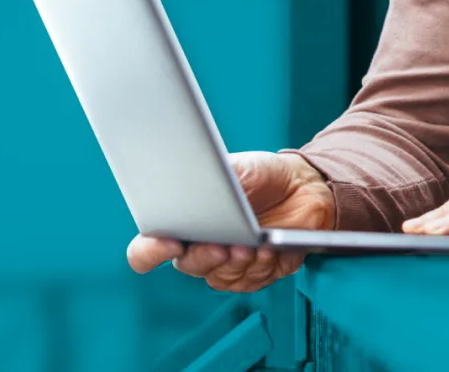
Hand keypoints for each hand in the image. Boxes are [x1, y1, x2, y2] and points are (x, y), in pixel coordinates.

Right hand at [124, 151, 333, 292]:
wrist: (302, 184)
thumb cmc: (259, 174)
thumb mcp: (232, 167)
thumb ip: (208, 178)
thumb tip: (191, 184)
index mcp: (182, 224)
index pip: (147, 250)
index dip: (149, 253)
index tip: (168, 243)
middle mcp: (200, 250)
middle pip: (188, 266)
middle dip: (203, 258)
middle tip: (219, 246)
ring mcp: (228, 265)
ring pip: (222, 278)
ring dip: (237, 262)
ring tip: (251, 244)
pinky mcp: (257, 273)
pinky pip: (253, 280)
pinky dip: (261, 265)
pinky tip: (268, 249)